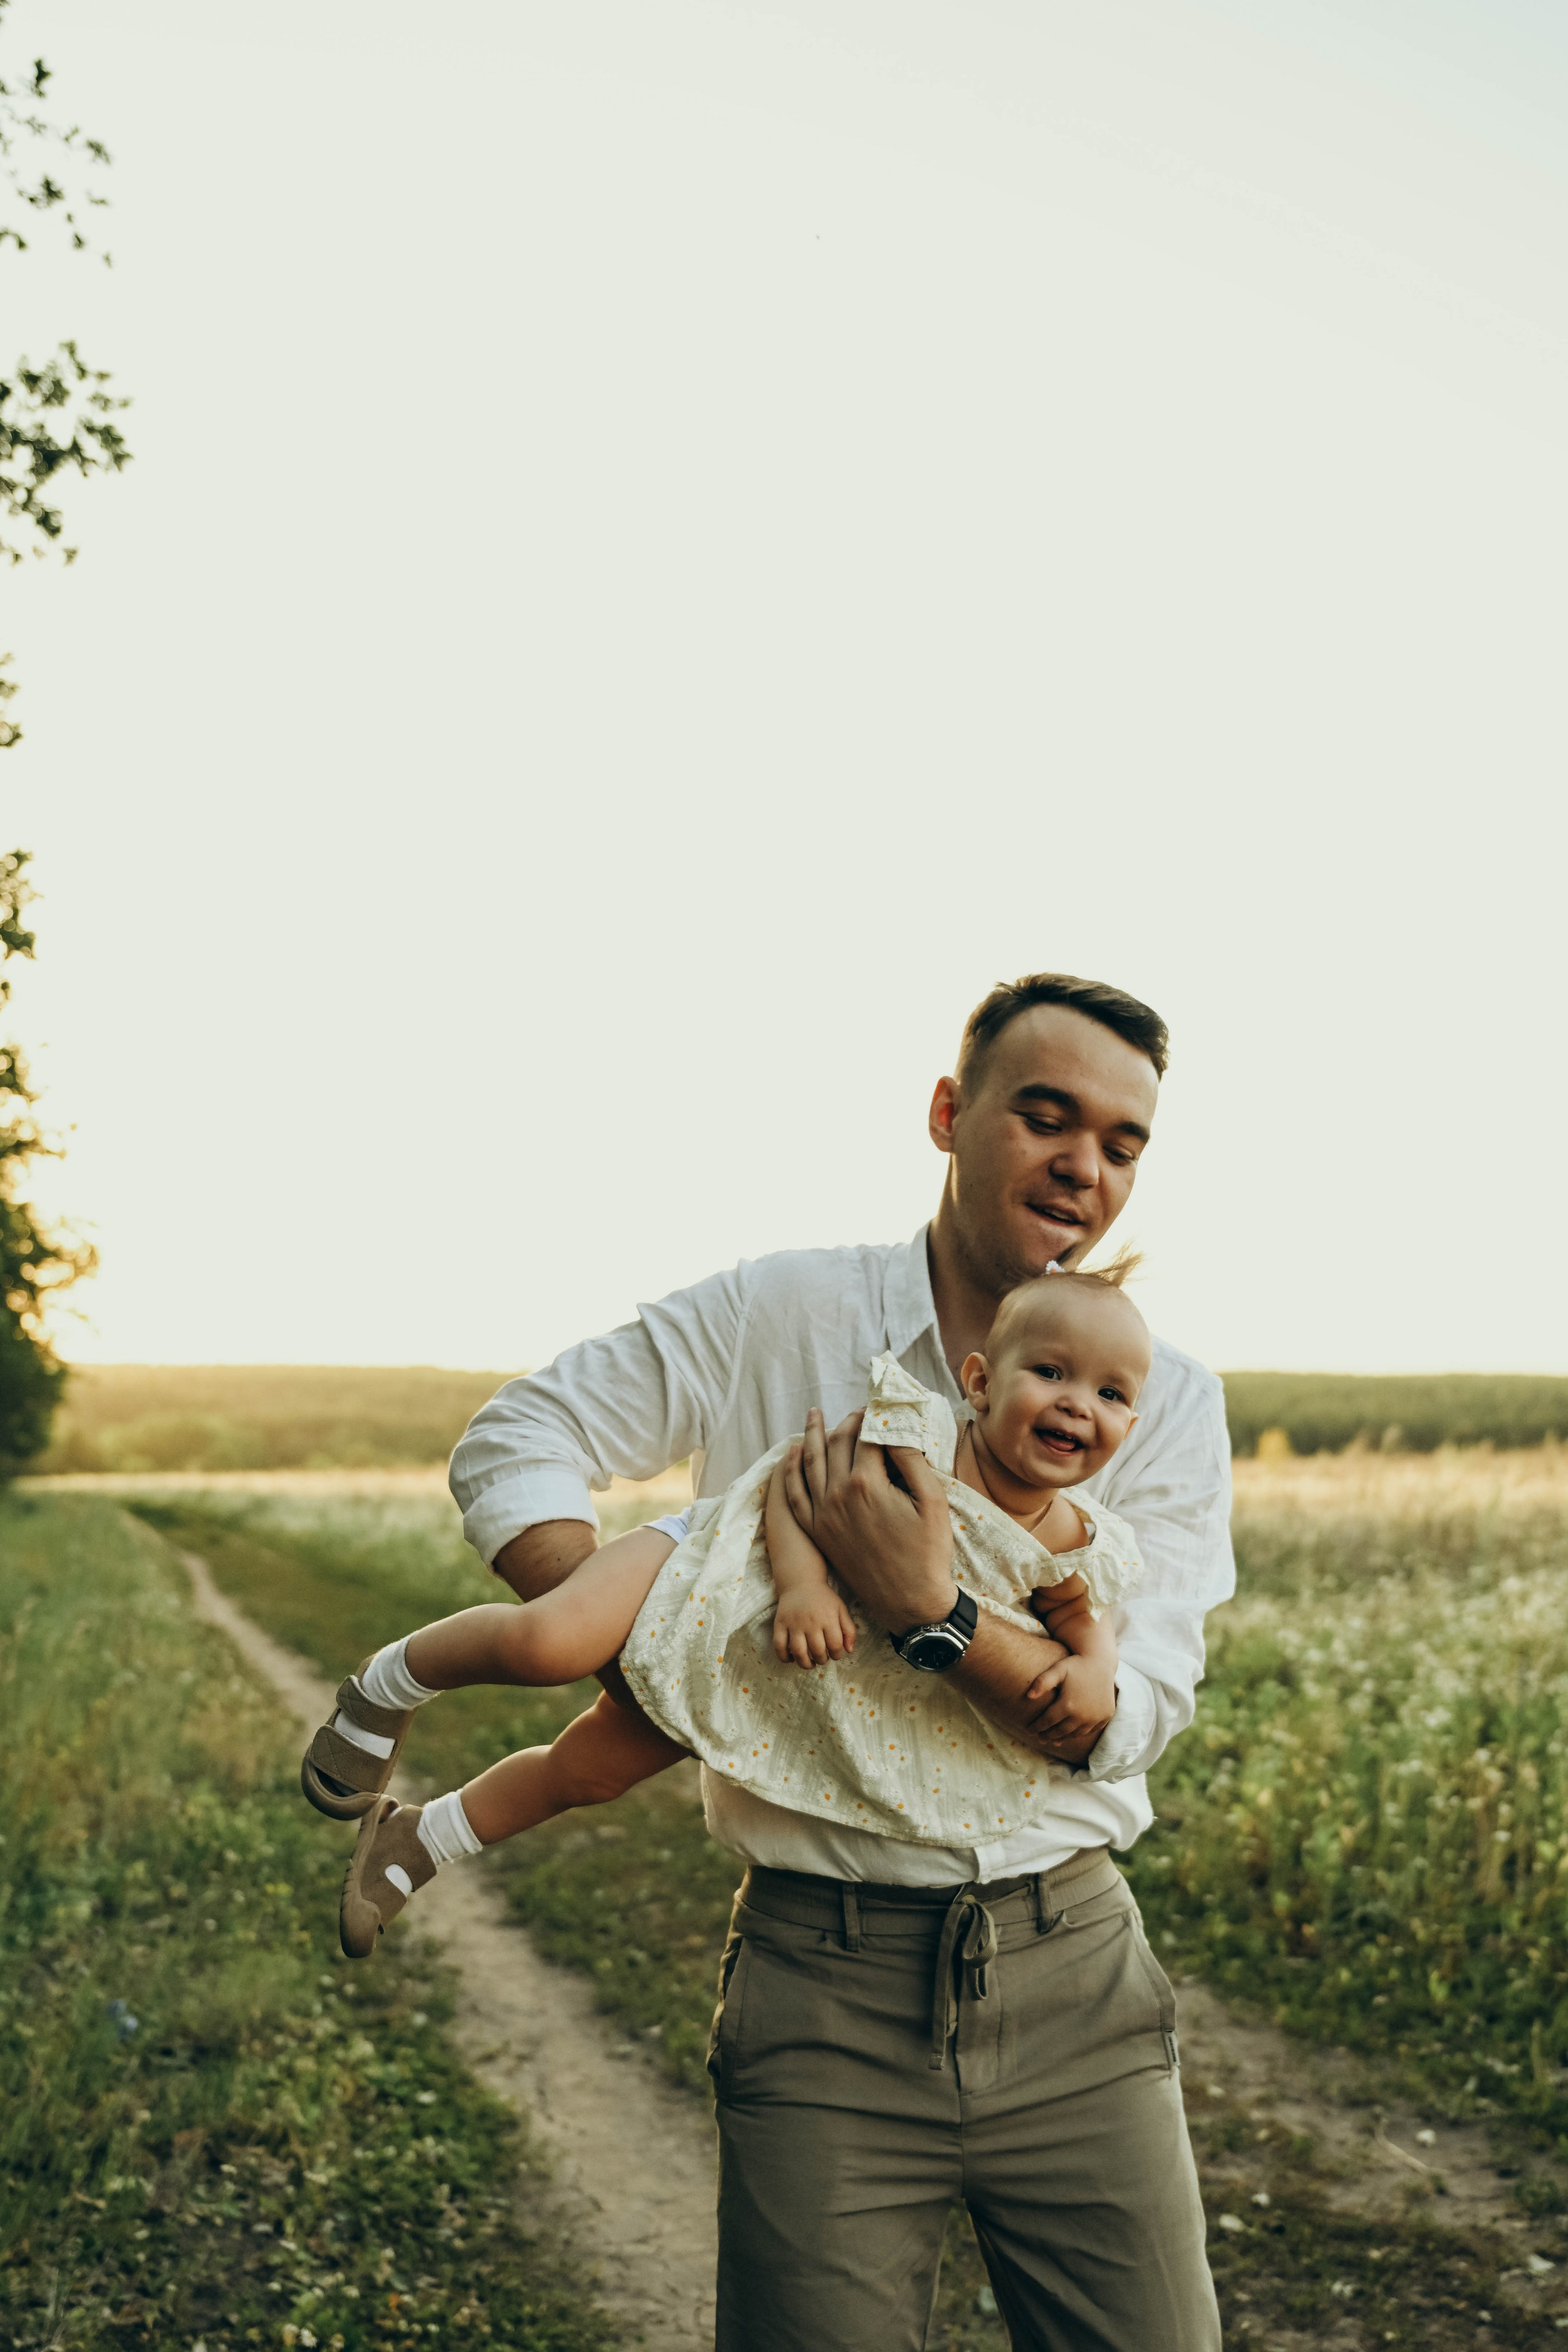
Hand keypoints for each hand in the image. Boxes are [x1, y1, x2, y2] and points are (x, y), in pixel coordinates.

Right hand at [773, 1587, 857, 1667]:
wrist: (800, 1582)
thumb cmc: (823, 1598)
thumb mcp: (841, 1609)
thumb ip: (849, 1630)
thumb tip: (849, 1651)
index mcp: (828, 1618)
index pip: (835, 1645)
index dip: (837, 1655)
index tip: (835, 1654)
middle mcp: (810, 1621)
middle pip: (817, 1651)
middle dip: (822, 1660)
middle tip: (822, 1658)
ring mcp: (793, 1623)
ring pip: (798, 1652)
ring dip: (805, 1664)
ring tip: (809, 1663)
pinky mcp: (779, 1624)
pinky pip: (779, 1646)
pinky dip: (784, 1657)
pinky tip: (791, 1659)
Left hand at [789, 1407, 956, 1633]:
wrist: (909, 1601)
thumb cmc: (928, 1552)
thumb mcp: (933, 1501)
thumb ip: (911, 1460)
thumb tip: (893, 1429)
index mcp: (866, 1484)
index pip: (865, 1436)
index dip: (873, 1417)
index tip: (880, 1407)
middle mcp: (837, 1495)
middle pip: (836, 1444)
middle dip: (846, 1422)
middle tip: (858, 1411)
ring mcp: (822, 1515)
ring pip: (809, 1463)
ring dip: (811, 1435)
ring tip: (813, 1414)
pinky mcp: (818, 1532)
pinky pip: (795, 1495)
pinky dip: (790, 1471)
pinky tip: (792, 1455)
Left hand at [1020, 1653, 1116, 1758]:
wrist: (1101, 1661)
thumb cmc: (1076, 1665)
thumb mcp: (1058, 1670)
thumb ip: (1042, 1682)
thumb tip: (1029, 1696)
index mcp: (1068, 1705)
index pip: (1047, 1721)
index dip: (1037, 1727)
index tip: (1028, 1729)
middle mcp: (1083, 1715)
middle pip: (1061, 1731)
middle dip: (1048, 1735)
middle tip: (1039, 1738)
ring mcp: (1096, 1717)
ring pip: (1075, 1734)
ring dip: (1063, 1737)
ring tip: (1053, 1739)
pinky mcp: (1105, 1716)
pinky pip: (1090, 1730)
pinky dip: (1079, 1733)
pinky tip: (1072, 1733)